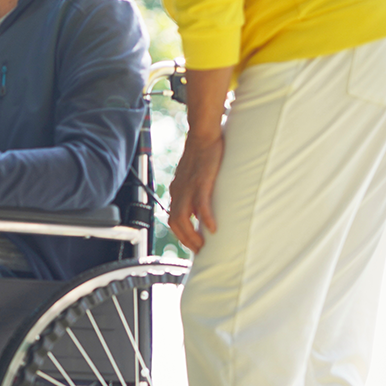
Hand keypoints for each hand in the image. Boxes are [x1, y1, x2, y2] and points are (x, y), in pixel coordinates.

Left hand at [168, 131, 222, 252]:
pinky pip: (201, 204)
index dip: (181, 234)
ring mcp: (188, 187)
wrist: (203, 135)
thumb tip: (200, 213)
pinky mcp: (200, 181)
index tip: (192, 245)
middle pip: (174, 223)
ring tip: (203, 245)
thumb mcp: (195, 178)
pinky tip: (212, 228)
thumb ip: (194, 194)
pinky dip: (205, 218)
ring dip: (192, 235)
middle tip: (198, 250)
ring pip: (183, 218)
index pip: (173, 219)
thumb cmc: (203, 155)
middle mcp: (178, 191)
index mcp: (177, 190)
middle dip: (185, 240)